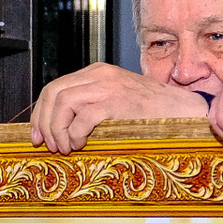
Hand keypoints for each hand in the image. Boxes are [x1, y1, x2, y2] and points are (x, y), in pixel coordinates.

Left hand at [29, 63, 206, 152]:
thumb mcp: (117, 102)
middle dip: (44, 122)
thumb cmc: (152, 114)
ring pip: (63, 104)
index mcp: (96, 73)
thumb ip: (91, 106)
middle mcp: (99, 75)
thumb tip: (60, 128)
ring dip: (58, 131)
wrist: (184, 112)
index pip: (54, 88)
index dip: (40, 113)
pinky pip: (82, 117)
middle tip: (48, 146)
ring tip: (66, 148)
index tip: (37, 136)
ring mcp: (108, 86)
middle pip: (53, 93)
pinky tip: (80, 145)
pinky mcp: (117, 102)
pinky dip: (74, 134)